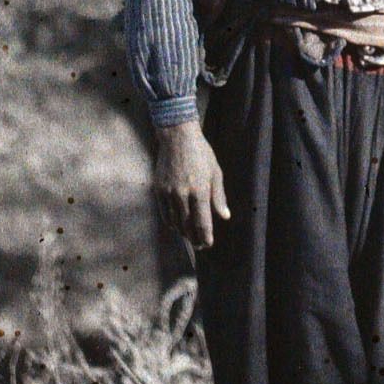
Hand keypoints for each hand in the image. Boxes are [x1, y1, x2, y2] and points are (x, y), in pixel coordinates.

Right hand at [154, 120, 229, 250]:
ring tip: (190, 236)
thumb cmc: (201, 154)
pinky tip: (177, 224)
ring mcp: (169, 193)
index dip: (205, 237)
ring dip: (183, 232)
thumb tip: (224, 216)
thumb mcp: (215, 173)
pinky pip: (164, 213)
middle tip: (200, 245)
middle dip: (194, 238)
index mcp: (200, 191)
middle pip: (188, 226)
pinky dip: (171, 222)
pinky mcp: (159, 190)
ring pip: (175, 222)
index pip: (203, 222)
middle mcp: (183, 195)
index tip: (208, 244)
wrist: (177, 138)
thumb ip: (219, 197)